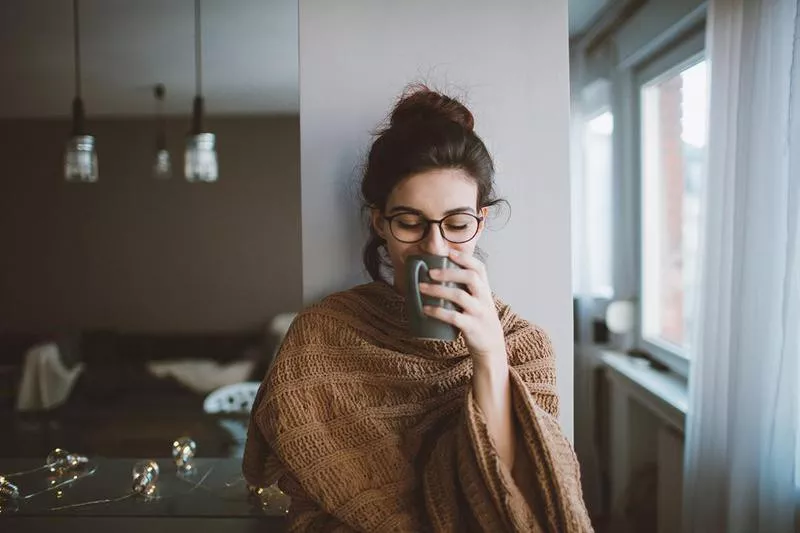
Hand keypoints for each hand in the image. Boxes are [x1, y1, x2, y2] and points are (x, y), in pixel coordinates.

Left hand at [418, 250, 506, 367]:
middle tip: (429, 272)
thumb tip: (438, 274)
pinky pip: (454, 317)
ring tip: (421, 287)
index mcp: (485, 289)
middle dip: (448, 272)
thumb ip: (466, 288)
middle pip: (470, 277)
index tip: (449, 252)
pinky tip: (425, 309)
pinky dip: (438, 312)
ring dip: (438, 290)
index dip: (465, 258)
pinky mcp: (472, 327)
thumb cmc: (478, 319)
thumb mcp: (478, 300)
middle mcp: (484, 298)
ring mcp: (479, 312)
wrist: (491, 345)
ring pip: (460, 296)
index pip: (479, 268)